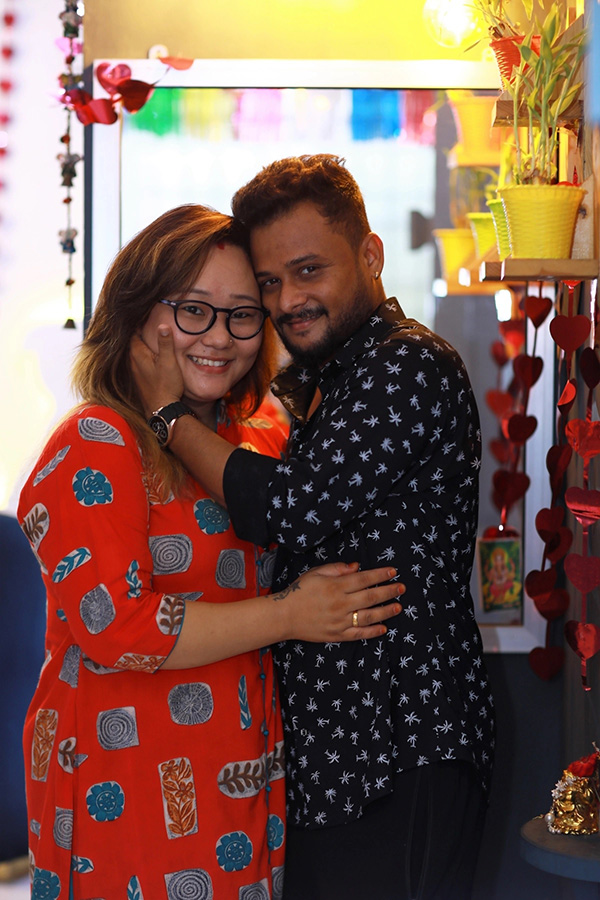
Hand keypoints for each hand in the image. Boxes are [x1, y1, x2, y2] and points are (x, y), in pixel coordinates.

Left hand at [130, 327, 183, 416]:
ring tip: (148, 332)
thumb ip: (165, 343)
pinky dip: (142, 352)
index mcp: (137, 353)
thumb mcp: (169, 362)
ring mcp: (134, 369)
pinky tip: (149, 353)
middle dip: (139, 329)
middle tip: (147, 319)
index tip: (145, 312)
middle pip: (132, 340)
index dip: (139, 321)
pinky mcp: (138, 377)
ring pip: (134, 350)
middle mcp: (132, 360)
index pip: (134, 331)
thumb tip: (163, 325)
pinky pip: (137, 359)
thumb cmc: (166, 386)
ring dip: (140, 342)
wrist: (162, 409)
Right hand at [275, 562, 403, 642]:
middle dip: (388, 591)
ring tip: (398, 607)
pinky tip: (383, 628)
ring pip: (368, 616)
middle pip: (370, 596)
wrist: (283, 616)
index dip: (380, 575)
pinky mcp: (337, 635)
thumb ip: (336, 568)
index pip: (364, 579)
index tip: (393, 572)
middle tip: (402, 588)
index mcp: (335, 586)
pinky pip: (358, 634)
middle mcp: (340, 603)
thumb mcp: (315, 573)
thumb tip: (357, 567)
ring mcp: (340, 621)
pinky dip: (372, 632)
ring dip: (386, 611)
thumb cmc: (299, 591)